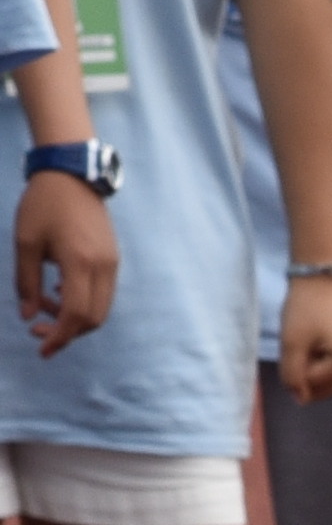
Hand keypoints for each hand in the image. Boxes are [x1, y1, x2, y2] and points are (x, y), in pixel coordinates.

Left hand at [12, 174, 109, 352]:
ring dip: (74, 318)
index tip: (42, 348)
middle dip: (66, 331)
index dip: (59, 336)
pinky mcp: (112, 259)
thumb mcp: (25, 242)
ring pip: (100, 309)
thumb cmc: (43, 205)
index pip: (76, 314)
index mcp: (79, 263)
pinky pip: (103, 293)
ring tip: (46, 306)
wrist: (72, 175)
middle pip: (92, 319)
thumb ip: (25, 282)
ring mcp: (112, 264)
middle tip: (37, 331)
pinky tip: (60, 291)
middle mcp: (102, 267)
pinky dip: (83, 302)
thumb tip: (28, 316)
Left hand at [273, 271, 331, 402]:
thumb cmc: (306, 307)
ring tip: (310, 341)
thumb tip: (300, 400)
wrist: (322, 278)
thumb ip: (292, 375)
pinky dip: (320, 362)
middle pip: (325, 387)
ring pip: (329, 381)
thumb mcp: (292, 342)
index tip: (296, 342)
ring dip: (312, 367)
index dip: (295, 367)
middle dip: (306, 371)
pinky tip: (317, 342)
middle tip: (302, 343)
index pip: (314, 384)